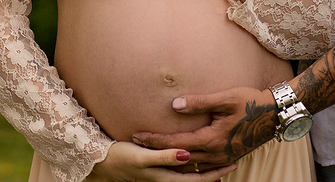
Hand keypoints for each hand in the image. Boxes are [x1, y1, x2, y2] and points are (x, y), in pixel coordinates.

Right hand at [85, 140, 234, 180]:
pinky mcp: (157, 171)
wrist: (101, 163)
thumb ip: (165, 157)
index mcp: (167, 179)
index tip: (232, 164)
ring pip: (190, 177)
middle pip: (197, 180)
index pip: (198, 180)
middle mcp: (167, 180)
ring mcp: (162, 177)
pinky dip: (192, 169)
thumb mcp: (143, 157)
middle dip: (215, 174)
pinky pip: (180, 173)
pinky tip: (194, 162)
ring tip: (220, 164)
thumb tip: (189, 156)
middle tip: (233, 163)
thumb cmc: (122, 158)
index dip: (216, 173)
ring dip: (205, 172)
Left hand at [131, 88, 277, 169]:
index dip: (154, 140)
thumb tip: (175, 105)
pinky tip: (182, 160)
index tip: (136, 136)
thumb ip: (199, 103)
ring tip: (154, 153)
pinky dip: (189, 165)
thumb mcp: (225, 98)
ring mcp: (223, 158)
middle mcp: (215, 153)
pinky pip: (204, 166)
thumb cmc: (250, 101)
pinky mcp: (229, 157)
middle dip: (157, 152)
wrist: (275, 114)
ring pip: (191, 165)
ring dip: (172, 159)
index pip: (175, 143)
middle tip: (137, 146)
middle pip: (179, 157)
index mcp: (211, 139)